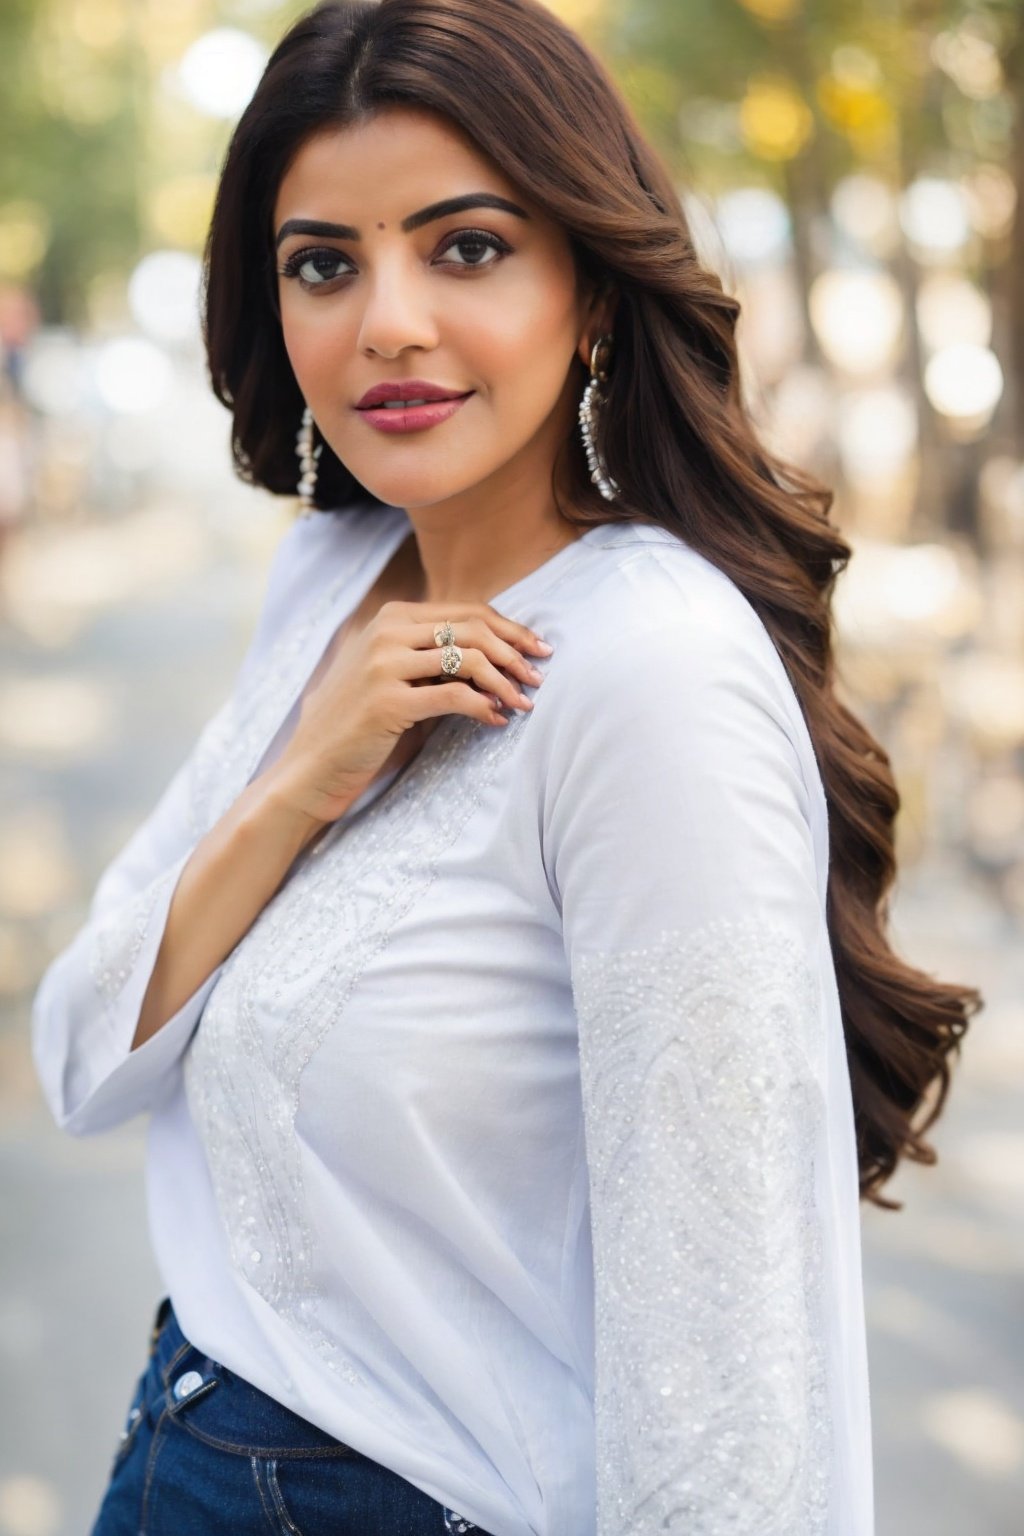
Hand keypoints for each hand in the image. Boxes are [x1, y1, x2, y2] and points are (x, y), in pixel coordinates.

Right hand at [266, 600, 551, 826]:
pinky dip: (485, 707)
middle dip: (516, 651)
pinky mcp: (387, 702)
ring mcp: (383, 664)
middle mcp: (385, 632)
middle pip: (473, 628)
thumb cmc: (360, 726)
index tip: (537, 648)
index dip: (510, 628)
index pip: (466, 610)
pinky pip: (456, 697)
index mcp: (389, 617)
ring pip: (469, 659)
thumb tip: (498, 652)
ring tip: (525, 702)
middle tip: (540, 675)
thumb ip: (432, 657)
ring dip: (506, 682)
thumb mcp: (393, 676)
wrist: (312, 766)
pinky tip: (497, 720)